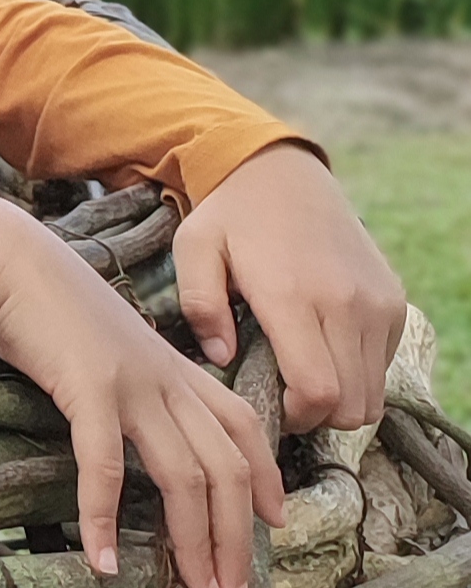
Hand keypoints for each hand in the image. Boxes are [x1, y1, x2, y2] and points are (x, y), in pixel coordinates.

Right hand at [0, 187, 281, 587]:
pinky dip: (105, 517)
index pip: (246, 429)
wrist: (8, 259)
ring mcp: (133, 384)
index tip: (274, 527)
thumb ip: (137, 382)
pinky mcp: (89, 388)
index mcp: (177, 368)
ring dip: (193, 543)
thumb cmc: (49, 305)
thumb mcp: (111, 345)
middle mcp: (168, 379)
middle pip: (227, 469)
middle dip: (235, 540)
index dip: (268, 479)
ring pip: (185, 476)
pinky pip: (105, 464)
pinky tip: (103, 560)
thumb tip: (144, 427)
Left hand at [173, 142, 406, 430]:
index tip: (272, 406)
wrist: (283, 171)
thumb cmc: (230, 215)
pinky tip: (324, 350)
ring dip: (341, 398)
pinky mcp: (393, 299)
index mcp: (293, 296)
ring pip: (374, 392)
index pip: (319, 391)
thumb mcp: (194, 250)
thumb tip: (223, 358)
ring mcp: (377, 302)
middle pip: (352, 405)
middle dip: (318, 416)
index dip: (297, 416)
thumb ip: (200, 307)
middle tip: (284, 396)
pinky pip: (384, 363)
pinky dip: (360, 372)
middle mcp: (346, 303)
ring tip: (302, 376)